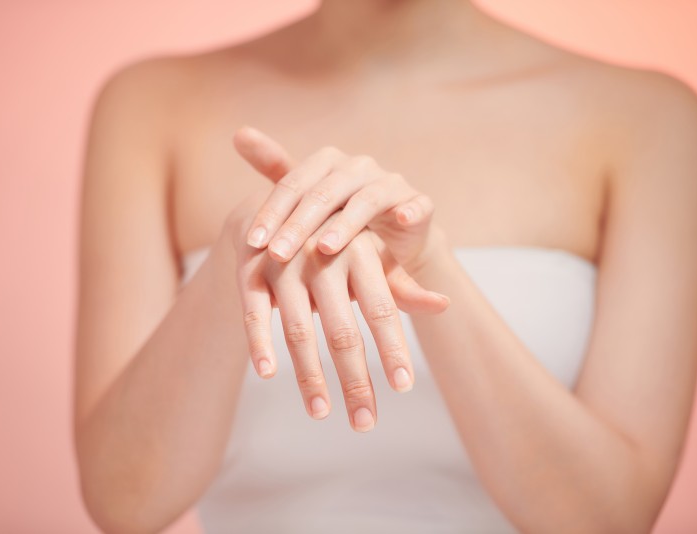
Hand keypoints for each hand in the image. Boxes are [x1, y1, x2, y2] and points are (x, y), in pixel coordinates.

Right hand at [224, 191, 448, 431]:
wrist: (283, 206)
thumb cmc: (339, 244)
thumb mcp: (372, 259)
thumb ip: (403, 288)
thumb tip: (445, 305)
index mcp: (360, 252)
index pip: (382, 309)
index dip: (392, 349)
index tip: (403, 388)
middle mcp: (322, 257)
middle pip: (342, 330)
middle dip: (355, 381)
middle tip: (365, 423)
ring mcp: (284, 264)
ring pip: (298, 328)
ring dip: (309, 376)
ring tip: (321, 413)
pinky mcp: (251, 270)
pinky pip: (254, 312)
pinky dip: (259, 343)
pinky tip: (268, 373)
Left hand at [232, 125, 447, 275]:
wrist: (391, 246)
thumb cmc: (338, 224)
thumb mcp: (305, 200)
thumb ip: (274, 169)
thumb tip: (238, 132)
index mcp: (327, 164)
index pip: (293, 185)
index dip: (271, 213)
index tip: (252, 243)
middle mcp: (358, 167)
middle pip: (324, 193)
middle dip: (298, 226)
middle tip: (277, 255)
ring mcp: (391, 183)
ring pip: (365, 200)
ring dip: (345, 225)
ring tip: (323, 250)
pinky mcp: (419, 203)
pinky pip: (416, 205)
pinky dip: (410, 210)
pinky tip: (401, 219)